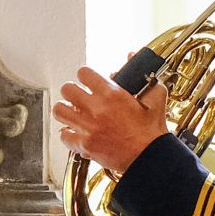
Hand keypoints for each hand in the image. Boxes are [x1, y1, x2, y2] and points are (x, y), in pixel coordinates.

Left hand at [52, 66, 169, 175]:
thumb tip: (132, 57)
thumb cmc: (151, 132)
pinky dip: (68, 133)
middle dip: (72, 91)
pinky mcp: (83, 145)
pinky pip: (63, 135)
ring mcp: (87, 128)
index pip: (84, 73)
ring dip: (65, 109)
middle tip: (78, 96)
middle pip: (67, 89)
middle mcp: (96, 109)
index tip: (88, 80)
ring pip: (59, 110)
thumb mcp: (155, 99)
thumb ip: (144, 78)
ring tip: (72, 112)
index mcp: (111, 95)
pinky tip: (76, 132)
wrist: (149, 158)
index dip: (85, 75)